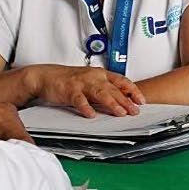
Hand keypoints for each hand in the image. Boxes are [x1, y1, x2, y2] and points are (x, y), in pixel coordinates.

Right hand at [27, 65, 146, 117]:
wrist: (46, 76)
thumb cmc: (70, 80)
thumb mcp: (90, 82)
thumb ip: (104, 90)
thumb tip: (121, 102)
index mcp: (100, 74)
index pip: (121, 81)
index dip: (132, 90)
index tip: (141, 100)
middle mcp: (93, 77)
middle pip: (113, 89)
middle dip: (126, 100)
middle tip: (135, 111)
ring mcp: (82, 83)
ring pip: (100, 93)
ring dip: (111, 103)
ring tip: (120, 113)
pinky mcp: (69, 90)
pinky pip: (79, 99)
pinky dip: (86, 107)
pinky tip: (91, 115)